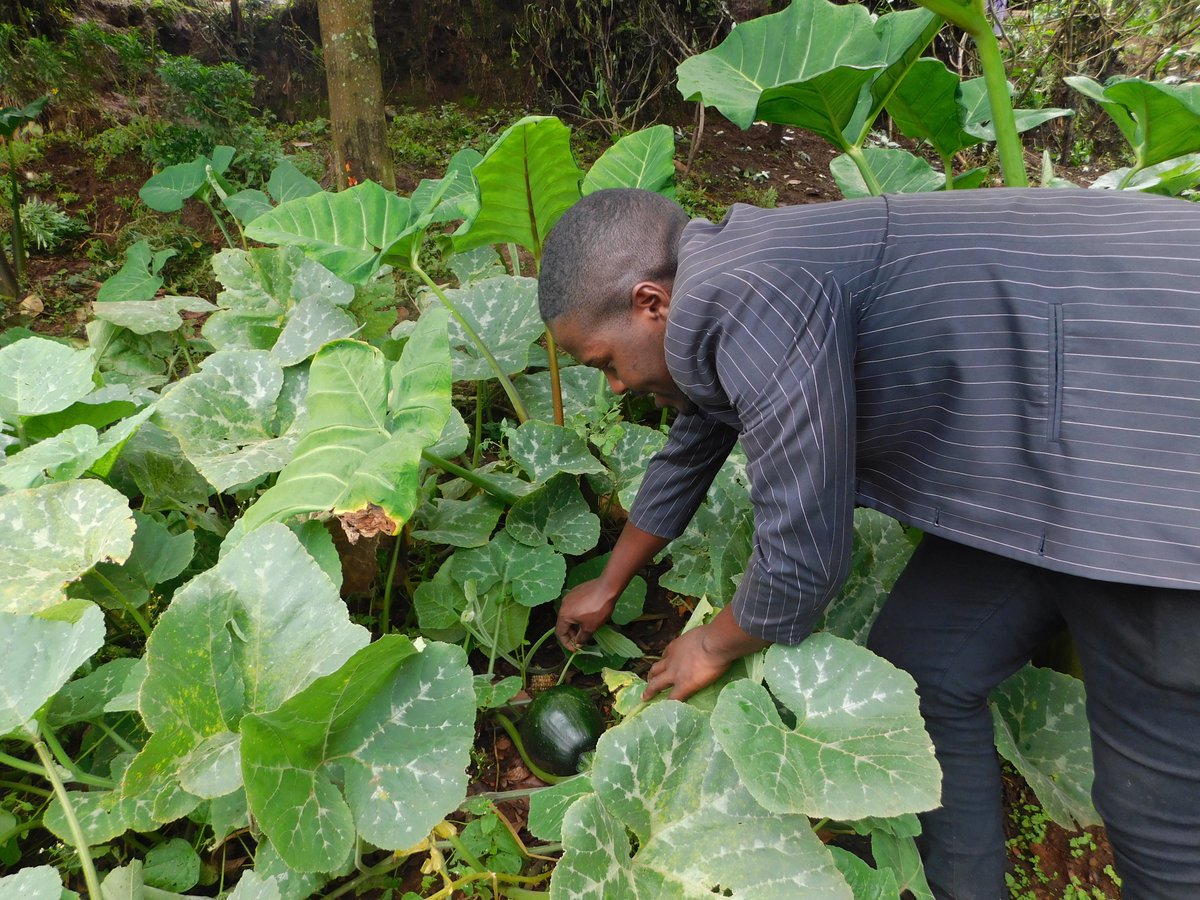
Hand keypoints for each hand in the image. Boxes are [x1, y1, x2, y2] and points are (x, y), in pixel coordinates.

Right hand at [556, 578, 617, 651]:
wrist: (607, 588)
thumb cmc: (597, 609)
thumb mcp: (590, 628)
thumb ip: (582, 638)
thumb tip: (578, 643)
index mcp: (564, 615)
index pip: (560, 633)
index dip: (567, 644)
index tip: (576, 649)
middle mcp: (563, 604)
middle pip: (564, 623)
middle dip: (572, 634)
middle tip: (582, 641)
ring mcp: (570, 596)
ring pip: (569, 615)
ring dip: (575, 625)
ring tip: (586, 630)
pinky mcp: (577, 591)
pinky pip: (575, 607)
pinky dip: (578, 615)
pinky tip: (588, 617)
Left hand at [642, 604, 768, 702]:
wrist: (714, 643)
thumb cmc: (713, 635)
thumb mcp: (701, 634)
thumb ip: (702, 639)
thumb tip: (713, 639)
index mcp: (676, 646)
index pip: (665, 655)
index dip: (664, 661)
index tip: (663, 665)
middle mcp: (670, 659)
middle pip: (655, 669)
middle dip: (651, 676)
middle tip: (648, 681)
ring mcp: (674, 674)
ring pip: (656, 684)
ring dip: (650, 690)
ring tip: (645, 697)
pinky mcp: (683, 686)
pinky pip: (673, 699)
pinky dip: (668, 704)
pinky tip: (666, 710)